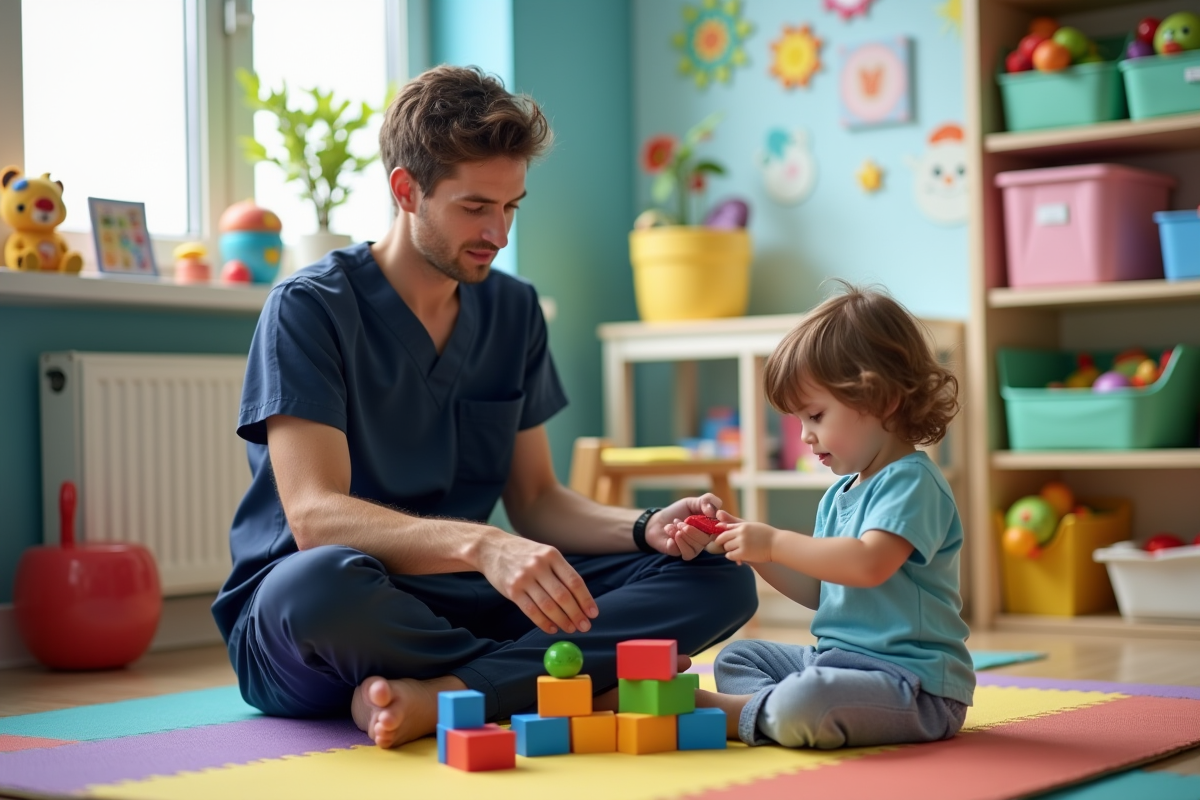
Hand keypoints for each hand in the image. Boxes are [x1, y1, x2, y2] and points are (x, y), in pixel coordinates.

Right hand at [474, 532, 597, 634]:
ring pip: (548, 606)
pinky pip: (531, 611)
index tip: (593, 613)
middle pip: (563, 596)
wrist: (491, 548)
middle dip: (576, 614)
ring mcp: (524, 578)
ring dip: (562, 621)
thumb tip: (580, 598)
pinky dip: (543, 622)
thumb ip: (560, 572)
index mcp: (552, 555)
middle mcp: (538, 566)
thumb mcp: (544, 553)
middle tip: (584, 626)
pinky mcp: (512, 591)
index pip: (574, 581)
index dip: (586, 600)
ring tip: (570, 629)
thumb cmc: (524, 553)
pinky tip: (551, 628)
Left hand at [651, 493, 723, 559]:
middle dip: (691, 529)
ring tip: (674, 525)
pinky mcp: (685, 554)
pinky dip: (676, 541)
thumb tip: (713, 512)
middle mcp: (706, 538)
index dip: (720, 522)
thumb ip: (707, 500)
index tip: (709, 513)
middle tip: (680, 522)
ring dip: (682, 534)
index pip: (723, 528)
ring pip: (697, 546)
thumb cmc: (677, 512)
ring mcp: (696, 548)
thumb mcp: (692, 501)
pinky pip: (687, 552)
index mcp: (711, 526)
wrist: (657, 521)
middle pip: (707, 539)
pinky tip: (670, 533)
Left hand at [712, 510, 778, 564]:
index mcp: (743, 525)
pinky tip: (738, 557)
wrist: (777, 544)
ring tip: (738, 551)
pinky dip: (732, 556)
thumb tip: (719, 525)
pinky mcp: (743, 553)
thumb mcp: (751, 526)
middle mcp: (741, 532)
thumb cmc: (766, 535)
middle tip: (729, 546)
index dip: (723, 534)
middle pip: (723, 538)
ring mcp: (742, 542)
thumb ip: (735, 524)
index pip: (725, 528)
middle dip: (724, 543)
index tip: (724, 539)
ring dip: (730, 550)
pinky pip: (730, 555)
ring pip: (726, 547)